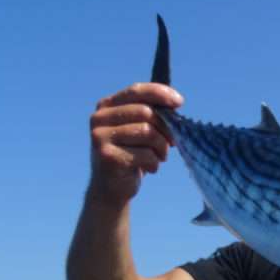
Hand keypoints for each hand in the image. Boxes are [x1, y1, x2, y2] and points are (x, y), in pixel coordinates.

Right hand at [88, 82, 183, 206]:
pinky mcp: (108, 156)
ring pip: (148, 132)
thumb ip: (152, 115)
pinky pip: (145, 154)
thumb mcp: (139, 131)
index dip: (160, 93)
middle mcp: (99, 118)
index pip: (136, 90)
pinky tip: (149, 168)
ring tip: (160, 157)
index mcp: (106, 106)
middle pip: (146, 112)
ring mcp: (100, 137)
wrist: (111, 188)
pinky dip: (154, 163)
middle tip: (172, 143)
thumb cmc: (131, 156)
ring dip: (162, 148)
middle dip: (166, 128)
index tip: (180, 102)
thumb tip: (176, 104)